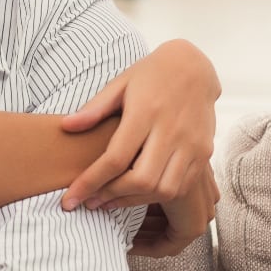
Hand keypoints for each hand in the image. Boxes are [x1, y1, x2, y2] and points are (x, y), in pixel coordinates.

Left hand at [58, 39, 218, 250]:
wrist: (194, 67)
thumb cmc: (149, 75)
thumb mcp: (119, 84)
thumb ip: (94, 109)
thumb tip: (65, 127)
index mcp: (145, 113)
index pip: (114, 158)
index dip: (89, 183)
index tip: (69, 199)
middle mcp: (171, 131)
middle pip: (141, 180)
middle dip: (110, 196)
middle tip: (89, 202)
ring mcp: (192, 144)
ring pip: (164, 189)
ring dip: (134, 201)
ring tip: (108, 200)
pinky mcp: (204, 152)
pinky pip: (182, 186)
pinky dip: (157, 196)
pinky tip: (136, 194)